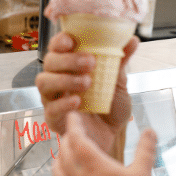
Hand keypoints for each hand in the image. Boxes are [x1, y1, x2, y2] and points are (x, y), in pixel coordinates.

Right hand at [36, 31, 137, 151]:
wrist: (112, 136)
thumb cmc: (109, 106)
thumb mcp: (118, 82)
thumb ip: (120, 61)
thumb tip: (132, 40)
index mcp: (69, 65)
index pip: (57, 46)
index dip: (60, 40)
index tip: (72, 40)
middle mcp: (56, 78)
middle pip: (49, 62)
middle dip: (67, 59)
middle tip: (89, 62)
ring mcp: (52, 98)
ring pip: (44, 82)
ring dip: (64, 79)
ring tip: (86, 83)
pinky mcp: (53, 118)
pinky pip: (51, 108)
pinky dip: (63, 103)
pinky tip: (78, 101)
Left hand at [52, 113, 156, 175]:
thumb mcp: (144, 175)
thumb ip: (145, 150)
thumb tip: (150, 132)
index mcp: (95, 166)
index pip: (77, 139)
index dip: (73, 124)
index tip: (73, 116)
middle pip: (64, 152)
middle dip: (66, 139)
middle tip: (71, 132)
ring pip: (58, 170)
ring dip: (59, 157)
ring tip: (63, 152)